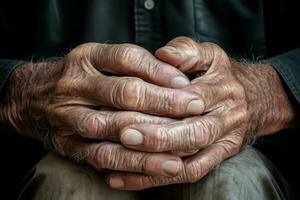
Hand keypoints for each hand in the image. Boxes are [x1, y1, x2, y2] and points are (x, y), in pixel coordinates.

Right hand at [0, 43, 206, 176]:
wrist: (32, 98)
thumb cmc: (79, 76)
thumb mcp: (100, 59)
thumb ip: (133, 64)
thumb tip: (175, 74)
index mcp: (87, 58)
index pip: (126, 58)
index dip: (158, 70)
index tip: (186, 82)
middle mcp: (76, 85)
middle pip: (124, 93)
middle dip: (164, 102)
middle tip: (195, 108)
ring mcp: (69, 117)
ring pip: (115, 129)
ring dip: (152, 139)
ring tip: (185, 144)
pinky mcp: (69, 145)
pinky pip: (104, 157)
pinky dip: (134, 164)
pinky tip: (162, 167)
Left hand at [107, 37, 296, 189]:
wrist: (256, 98)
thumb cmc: (222, 74)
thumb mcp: (209, 54)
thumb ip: (186, 50)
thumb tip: (162, 54)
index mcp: (221, 89)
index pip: (191, 98)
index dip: (163, 102)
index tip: (130, 103)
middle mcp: (226, 118)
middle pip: (193, 134)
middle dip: (158, 137)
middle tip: (124, 135)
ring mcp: (224, 142)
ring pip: (190, 160)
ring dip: (154, 165)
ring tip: (118, 163)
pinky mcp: (219, 157)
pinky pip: (192, 173)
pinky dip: (159, 180)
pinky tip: (129, 178)